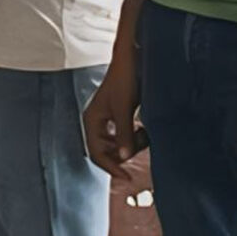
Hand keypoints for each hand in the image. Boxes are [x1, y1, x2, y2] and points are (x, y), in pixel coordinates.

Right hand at [82, 58, 140, 175]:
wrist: (132, 58)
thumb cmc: (125, 79)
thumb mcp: (124, 109)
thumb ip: (124, 134)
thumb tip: (125, 158)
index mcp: (92, 120)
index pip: (97, 153)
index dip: (111, 167)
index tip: (127, 177)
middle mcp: (97, 121)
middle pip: (107, 151)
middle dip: (124, 152)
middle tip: (141, 144)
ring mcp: (107, 118)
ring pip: (117, 143)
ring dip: (131, 143)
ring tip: (144, 132)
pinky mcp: (118, 114)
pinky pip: (124, 134)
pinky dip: (134, 135)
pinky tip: (143, 127)